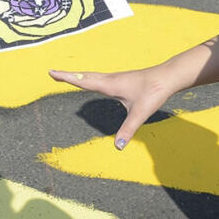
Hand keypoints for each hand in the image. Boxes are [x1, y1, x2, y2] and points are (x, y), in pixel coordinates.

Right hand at [48, 67, 172, 149]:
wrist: (167, 77)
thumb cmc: (153, 92)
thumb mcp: (139, 113)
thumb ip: (128, 129)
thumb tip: (117, 146)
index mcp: (110, 84)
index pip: (84, 81)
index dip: (67, 78)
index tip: (52, 72)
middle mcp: (110, 79)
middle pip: (84, 76)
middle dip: (68, 76)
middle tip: (52, 73)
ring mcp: (116, 78)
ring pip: (92, 76)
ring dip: (79, 76)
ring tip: (68, 77)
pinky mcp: (121, 80)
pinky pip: (100, 78)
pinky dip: (90, 78)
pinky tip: (93, 83)